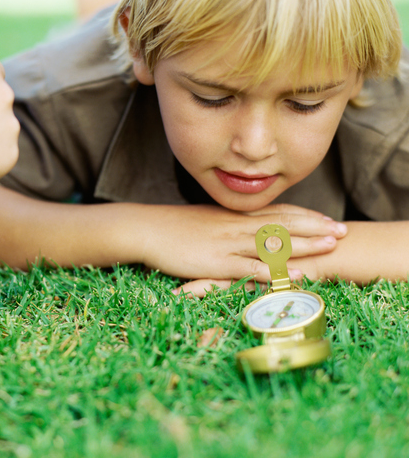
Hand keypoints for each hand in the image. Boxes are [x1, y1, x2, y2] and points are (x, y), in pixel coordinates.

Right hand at [135, 203, 345, 296]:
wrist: (146, 228)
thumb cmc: (170, 227)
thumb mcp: (201, 222)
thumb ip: (223, 225)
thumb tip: (237, 230)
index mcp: (232, 216)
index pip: (275, 213)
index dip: (303, 216)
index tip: (325, 219)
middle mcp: (236, 226)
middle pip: (282, 224)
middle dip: (315, 227)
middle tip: (342, 230)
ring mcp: (228, 243)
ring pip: (274, 243)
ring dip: (305, 244)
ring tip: (331, 246)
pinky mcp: (218, 262)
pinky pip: (253, 268)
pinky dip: (277, 271)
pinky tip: (296, 274)